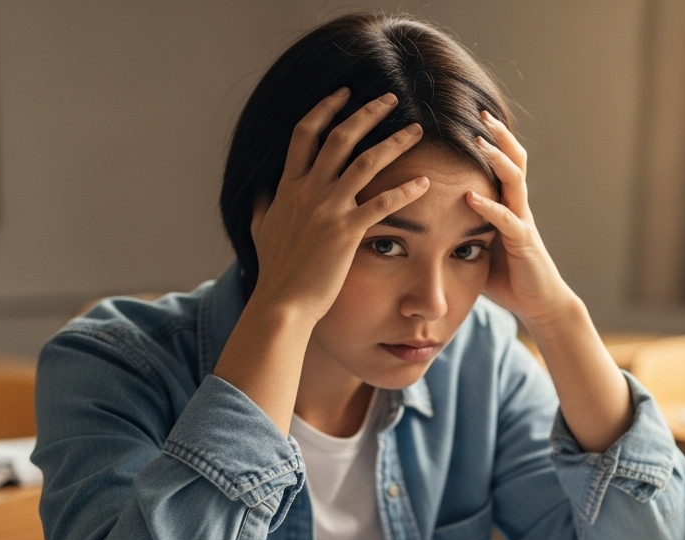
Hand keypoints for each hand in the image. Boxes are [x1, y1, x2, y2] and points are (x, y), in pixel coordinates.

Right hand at [248, 89, 427, 318]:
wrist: (282, 302)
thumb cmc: (275, 271)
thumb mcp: (260, 230)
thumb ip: (262, 206)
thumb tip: (259, 192)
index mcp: (288, 186)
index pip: (305, 133)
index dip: (325, 108)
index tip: (344, 92)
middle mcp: (308, 190)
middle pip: (340, 137)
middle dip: (367, 113)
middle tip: (391, 98)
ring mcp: (328, 209)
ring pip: (366, 162)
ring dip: (394, 142)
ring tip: (416, 130)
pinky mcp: (347, 231)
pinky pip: (382, 203)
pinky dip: (405, 190)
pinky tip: (425, 183)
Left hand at [466, 112, 578, 334]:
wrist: (539, 302)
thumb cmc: (506, 275)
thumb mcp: (478, 243)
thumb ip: (460, 224)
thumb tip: (424, 215)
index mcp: (507, 202)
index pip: (501, 161)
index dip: (490, 137)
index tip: (468, 113)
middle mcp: (518, 206)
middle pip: (513, 158)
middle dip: (498, 134)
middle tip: (480, 110)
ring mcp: (523, 221)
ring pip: (515, 180)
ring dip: (496, 159)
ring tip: (479, 140)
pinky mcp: (524, 243)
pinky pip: (508, 220)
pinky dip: (489, 207)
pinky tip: (471, 197)